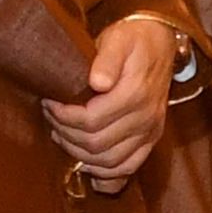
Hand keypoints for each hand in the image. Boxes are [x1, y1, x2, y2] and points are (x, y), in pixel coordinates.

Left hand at [46, 16, 175, 191]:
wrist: (161, 44)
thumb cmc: (134, 40)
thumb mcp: (119, 38)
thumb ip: (108, 58)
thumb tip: (97, 82)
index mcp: (136, 93)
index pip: (91, 120)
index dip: (63, 117)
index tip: (49, 103)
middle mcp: (146, 117)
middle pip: (96, 144)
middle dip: (66, 134)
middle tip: (51, 118)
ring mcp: (150, 131)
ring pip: (110, 162)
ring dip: (80, 154)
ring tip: (63, 135)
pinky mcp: (151, 139)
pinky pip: (128, 168)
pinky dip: (105, 173)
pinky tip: (88, 163)